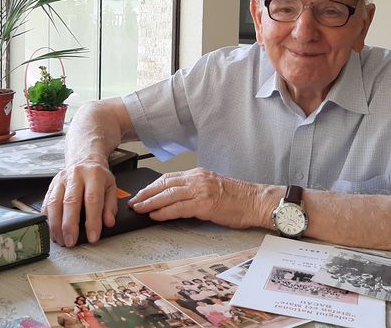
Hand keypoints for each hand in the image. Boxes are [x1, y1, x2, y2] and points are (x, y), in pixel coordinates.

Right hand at [42, 159, 117, 246]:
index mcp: (94, 175)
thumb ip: (111, 206)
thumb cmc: (98, 176)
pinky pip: (46, 203)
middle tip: (71, 242)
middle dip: (69, 225)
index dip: (92, 221)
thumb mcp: (111, 187)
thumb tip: (108, 223)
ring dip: (56, 225)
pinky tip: (52, 230)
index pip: (92, 200)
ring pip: (54, 203)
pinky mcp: (51, 185)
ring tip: (60, 239)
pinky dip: (48, 219)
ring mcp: (61, 180)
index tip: (92, 237)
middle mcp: (75, 176)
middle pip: (70, 202)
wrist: (84, 159)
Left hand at [127, 168, 280, 228]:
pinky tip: (154, 215)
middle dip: (146, 193)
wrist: (257, 201)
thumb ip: (196, 190)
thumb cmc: (239, 198)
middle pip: (164, 184)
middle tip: (133, 201)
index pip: (168, 178)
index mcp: (199, 174)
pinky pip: (179, 208)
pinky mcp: (205, 204)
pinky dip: (164, 212)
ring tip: (138, 209)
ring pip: (168, 195)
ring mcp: (201, 190)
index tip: (141, 193)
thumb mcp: (214, 187)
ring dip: (150, 202)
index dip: (152, 186)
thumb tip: (177, 200)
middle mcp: (197, 179)